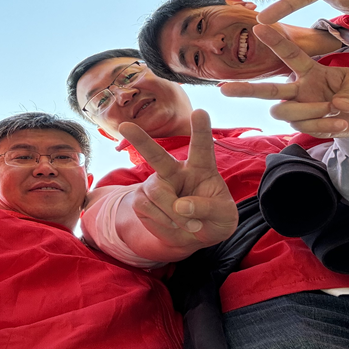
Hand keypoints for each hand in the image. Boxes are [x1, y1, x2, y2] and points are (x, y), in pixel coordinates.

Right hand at [116, 110, 237, 251]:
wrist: (196, 236)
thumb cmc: (214, 218)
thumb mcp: (224, 215)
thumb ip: (208, 207)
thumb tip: (180, 206)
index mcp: (200, 167)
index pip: (201, 147)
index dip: (201, 130)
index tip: (200, 112)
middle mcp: (175, 171)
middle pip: (157, 155)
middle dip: (140, 140)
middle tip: (125, 126)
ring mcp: (156, 184)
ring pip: (159, 194)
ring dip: (176, 215)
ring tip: (192, 225)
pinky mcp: (142, 200)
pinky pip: (149, 209)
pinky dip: (165, 223)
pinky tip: (175, 225)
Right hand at [220, 24, 348, 137]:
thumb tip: (337, 105)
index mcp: (312, 70)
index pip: (290, 54)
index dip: (275, 41)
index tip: (258, 25)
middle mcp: (300, 89)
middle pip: (268, 90)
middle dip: (245, 89)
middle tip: (224, 89)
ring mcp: (300, 109)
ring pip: (284, 111)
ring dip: (309, 112)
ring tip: (334, 110)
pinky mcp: (306, 125)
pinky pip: (303, 128)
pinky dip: (323, 126)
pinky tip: (341, 123)